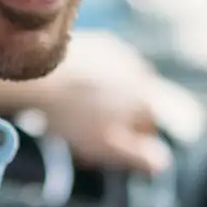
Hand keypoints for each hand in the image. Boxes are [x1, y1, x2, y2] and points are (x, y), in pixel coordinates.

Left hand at [37, 32, 204, 173]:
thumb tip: (164, 164)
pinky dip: (97, 74)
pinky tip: (76, 85)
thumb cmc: (74, 116)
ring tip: (81, 105)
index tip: (107, 145)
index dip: (130, 140)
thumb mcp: (107, 147)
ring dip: (111, 93)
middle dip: (121, 115)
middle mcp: (142, 73)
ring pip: (123, 82)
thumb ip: (139, 157)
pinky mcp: (102, 42)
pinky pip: (107, 64)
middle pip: (137, 102)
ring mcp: (123, 54)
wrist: (42, 75)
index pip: (148, 126)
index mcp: (145, 101)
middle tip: (90, 126)